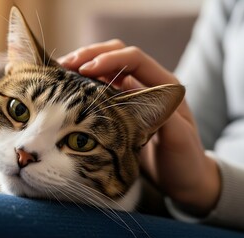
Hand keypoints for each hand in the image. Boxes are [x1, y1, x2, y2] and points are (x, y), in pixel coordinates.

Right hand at [58, 40, 220, 215]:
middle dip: (89, 55)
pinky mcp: (119, 106)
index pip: (134, 59)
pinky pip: (99, 85)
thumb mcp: (179, 140)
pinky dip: (82, 82)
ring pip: (104, 66)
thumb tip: (141, 95)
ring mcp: (131, 93)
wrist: (182, 178)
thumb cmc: (183, 161)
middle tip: (65, 65)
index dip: (110, 59)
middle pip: (116, 53)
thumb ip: (165, 116)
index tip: (85, 70)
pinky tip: (66, 85)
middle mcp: (147, 83)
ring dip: (82, 64)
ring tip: (59, 71)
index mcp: (165, 85)